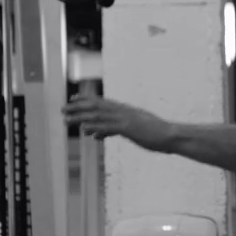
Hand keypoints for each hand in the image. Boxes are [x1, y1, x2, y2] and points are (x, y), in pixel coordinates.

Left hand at [63, 93, 178, 151]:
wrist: (172, 136)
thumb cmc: (156, 134)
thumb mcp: (134, 130)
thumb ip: (116, 130)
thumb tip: (98, 133)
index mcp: (125, 110)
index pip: (102, 102)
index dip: (86, 100)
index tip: (73, 99)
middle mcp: (123, 111)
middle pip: (96, 107)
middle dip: (78, 107)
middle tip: (63, 108)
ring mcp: (126, 119)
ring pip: (99, 116)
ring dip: (81, 117)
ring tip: (67, 119)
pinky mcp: (129, 128)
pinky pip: (109, 126)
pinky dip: (96, 126)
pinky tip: (85, 128)